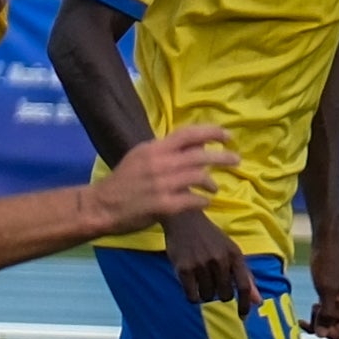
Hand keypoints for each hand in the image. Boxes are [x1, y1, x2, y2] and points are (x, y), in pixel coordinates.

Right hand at [89, 125, 236, 238]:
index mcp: (154, 148)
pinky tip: (203, 202)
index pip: (188, 134)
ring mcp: (163, 185)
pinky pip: (193, 200)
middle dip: (223, 157)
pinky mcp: (164, 205)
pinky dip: (202, 200)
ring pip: (199, 177)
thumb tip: (192, 146)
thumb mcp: (140, 156)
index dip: (211, 133)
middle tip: (236, 160)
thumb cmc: (122, 181)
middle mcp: (160, 163)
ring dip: (211, 182)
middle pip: (200, 156)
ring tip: (214, 187)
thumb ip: (164, 151)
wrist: (102, 205)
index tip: (227, 136)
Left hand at [306, 242, 338, 338]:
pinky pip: (325, 316)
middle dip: (325, 332)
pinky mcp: (331, 298)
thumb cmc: (328, 263)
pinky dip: (316, 318)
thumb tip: (323, 335)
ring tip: (307, 315)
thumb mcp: (325, 290)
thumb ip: (326, 313)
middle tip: (309, 323)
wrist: (325, 243)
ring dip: (318, 325)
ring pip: (330, 325)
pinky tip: (305, 316)